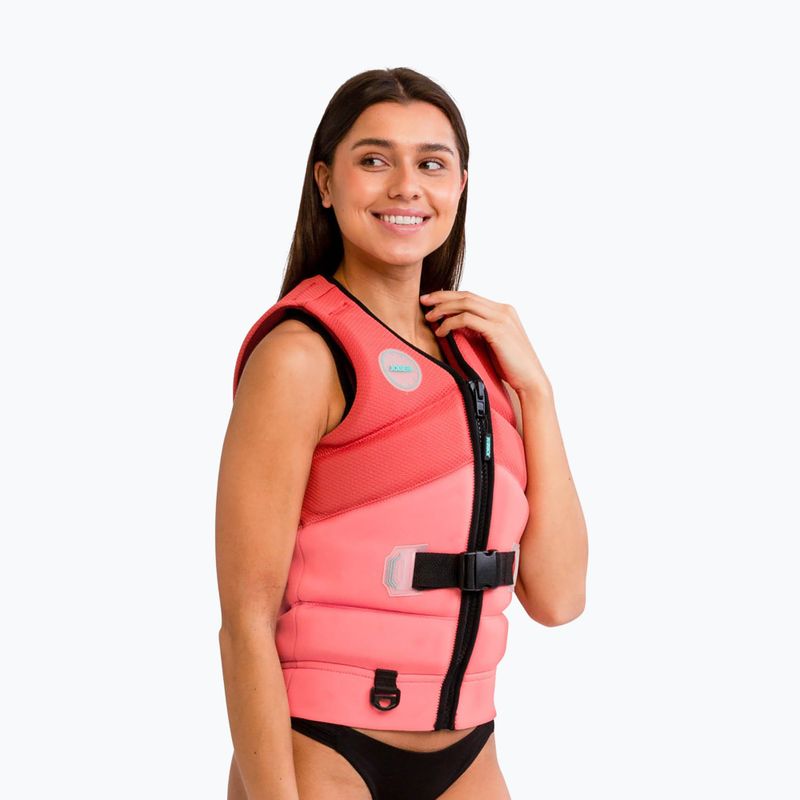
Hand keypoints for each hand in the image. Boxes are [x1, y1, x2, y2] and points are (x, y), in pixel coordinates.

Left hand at [420, 290, 550, 396]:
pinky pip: (467, 319)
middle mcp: (503, 310)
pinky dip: (450, 323)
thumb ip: (480, 331)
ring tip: (429, 317)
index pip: (471, 296)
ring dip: (443, 308)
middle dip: (442, 297)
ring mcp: (501, 318)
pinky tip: (441, 331)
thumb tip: (457, 327)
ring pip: (465, 304)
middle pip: (466, 295)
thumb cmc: (511, 366)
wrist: (531, 381)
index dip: (450, 296)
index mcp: (504, 310)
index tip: (432, 301)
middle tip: (423, 301)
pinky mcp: (497, 330)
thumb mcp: (494, 343)